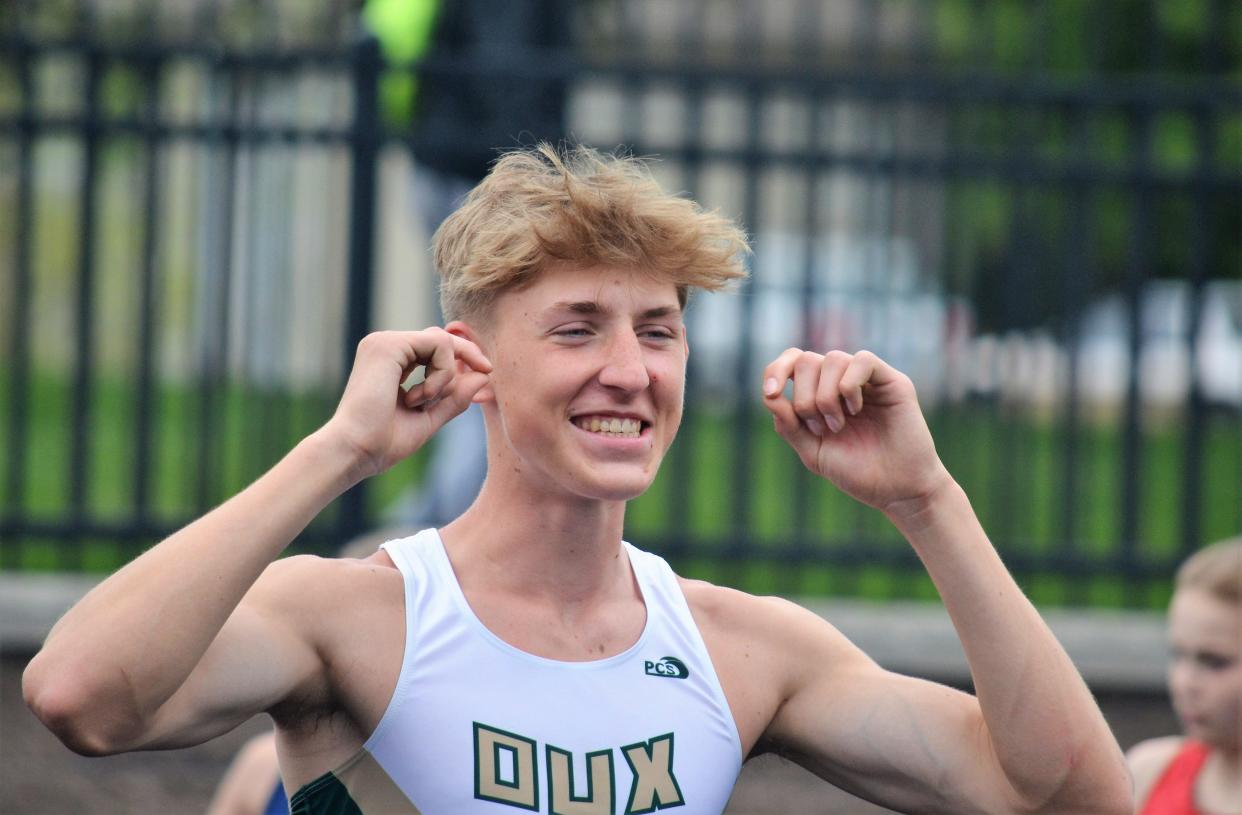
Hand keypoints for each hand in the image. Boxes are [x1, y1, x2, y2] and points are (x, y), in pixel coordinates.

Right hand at [324, 328, 491, 478]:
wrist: (355, 452)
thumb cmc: (383, 443)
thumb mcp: (429, 418)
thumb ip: (454, 398)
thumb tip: (483, 376)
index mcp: (390, 362)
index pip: (435, 347)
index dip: (463, 358)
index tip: (486, 373)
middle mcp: (385, 347)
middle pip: (442, 337)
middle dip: (468, 355)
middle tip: (487, 371)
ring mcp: (384, 342)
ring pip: (442, 341)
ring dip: (447, 375)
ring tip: (424, 403)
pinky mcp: (388, 344)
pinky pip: (439, 344)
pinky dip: (442, 373)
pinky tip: (419, 397)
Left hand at [761, 348, 949, 516]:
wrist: (896, 490)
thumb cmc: (857, 472)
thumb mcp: (813, 453)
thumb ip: (789, 426)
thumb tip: (771, 397)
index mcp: (820, 394)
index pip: (792, 362)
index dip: (775, 369)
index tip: (770, 393)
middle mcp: (842, 382)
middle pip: (807, 360)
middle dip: (804, 397)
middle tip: (821, 428)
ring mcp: (867, 380)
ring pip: (833, 358)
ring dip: (826, 396)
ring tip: (838, 425)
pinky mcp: (891, 382)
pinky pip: (862, 360)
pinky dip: (850, 385)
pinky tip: (856, 410)